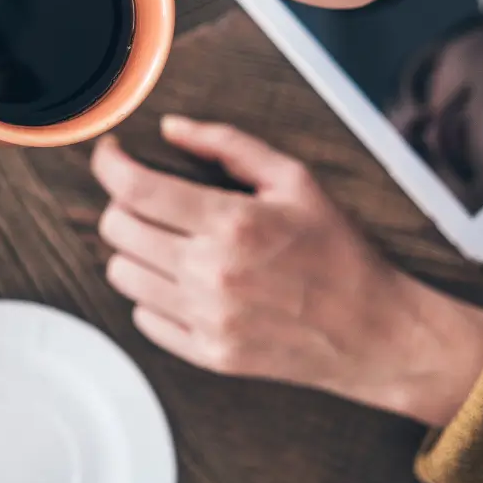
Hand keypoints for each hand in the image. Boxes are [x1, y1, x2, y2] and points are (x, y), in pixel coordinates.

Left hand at [91, 117, 482, 426]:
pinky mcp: (207, 354)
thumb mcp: (294, 180)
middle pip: (116, 229)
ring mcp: (207, 319)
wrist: (374, 332)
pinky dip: (152, 294)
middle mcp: (211, 273)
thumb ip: (227, 145)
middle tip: (147, 197)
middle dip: (122, 203)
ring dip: (134, 249)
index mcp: (232, 223)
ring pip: (121, 273)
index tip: (111, 155)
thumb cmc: (337, 251)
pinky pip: (142, 318)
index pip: (134, 188)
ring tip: (168, 240)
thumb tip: (171, 128)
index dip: (109, 164)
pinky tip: (183, 280)